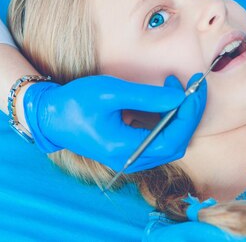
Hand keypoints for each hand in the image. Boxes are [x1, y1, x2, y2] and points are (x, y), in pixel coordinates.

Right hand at [22, 73, 206, 171]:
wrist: (49, 117)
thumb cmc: (75, 102)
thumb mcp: (110, 92)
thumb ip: (146, 96)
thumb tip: (180, 98)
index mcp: (125, 149)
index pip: (173, 138)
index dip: (190, 113)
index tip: (195, 87)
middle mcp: (131, 159)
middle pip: (177, 142)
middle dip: (189, 113)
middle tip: (193, 85)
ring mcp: (131, 157)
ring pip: (170, 142)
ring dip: (180, 115)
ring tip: (176, 87)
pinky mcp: (130, 150)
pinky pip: (159, 139)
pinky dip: (168, 119)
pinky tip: (165, 98)